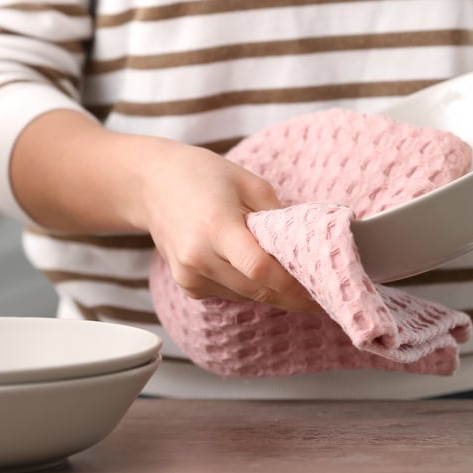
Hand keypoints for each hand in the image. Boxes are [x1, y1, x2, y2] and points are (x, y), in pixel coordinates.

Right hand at [140, 140, 319, 311]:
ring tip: (295, 280)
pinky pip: (229, 294)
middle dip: (291, 295)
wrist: (152, 185)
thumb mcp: (248, 183)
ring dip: (271, 292)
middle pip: (256, 290)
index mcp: (216, 227)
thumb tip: (307, 247)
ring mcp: (189, 275)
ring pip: (245, 297)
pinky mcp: (187, 285)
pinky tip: (254, 271)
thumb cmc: (202, 176)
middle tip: (320, 292)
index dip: (292, 284)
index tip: (319, 287)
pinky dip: (247, 287)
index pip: (260, 270)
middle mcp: (198, 257)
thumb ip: (278, 217)